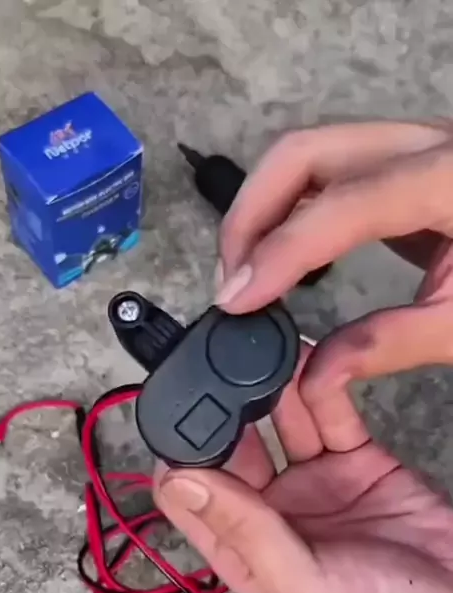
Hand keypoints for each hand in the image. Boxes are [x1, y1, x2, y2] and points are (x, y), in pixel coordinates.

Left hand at [154, 348, 452, 592]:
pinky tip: (309, 361)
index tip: (174, 413)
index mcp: (244, 552)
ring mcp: (313, 484)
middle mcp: (272, 514)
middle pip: (233, 448)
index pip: (191, 496)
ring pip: (280, 423)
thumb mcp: (302, 583)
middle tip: (216, 363)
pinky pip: (329, 415)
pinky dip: (320, 386)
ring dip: (270, 388)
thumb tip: (182, 482)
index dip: (177, 454)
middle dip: (222, 408)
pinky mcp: (355, 462)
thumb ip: (245, 530)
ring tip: (259, 351)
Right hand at [214, 120, 452, 451]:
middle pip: (303, 153)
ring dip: (262, 209)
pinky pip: (326, 174)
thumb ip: (393, 343)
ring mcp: (409, 149)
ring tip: (246, 274)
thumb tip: (314, 375)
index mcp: (449, 179)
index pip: (340, 205)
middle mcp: (421, 146)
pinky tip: (281, 257)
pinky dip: (289, 211)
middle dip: (250, 214)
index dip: (280, 253)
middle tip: (231, 282)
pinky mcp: (400, 167)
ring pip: (307, 156)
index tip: (237, 301)